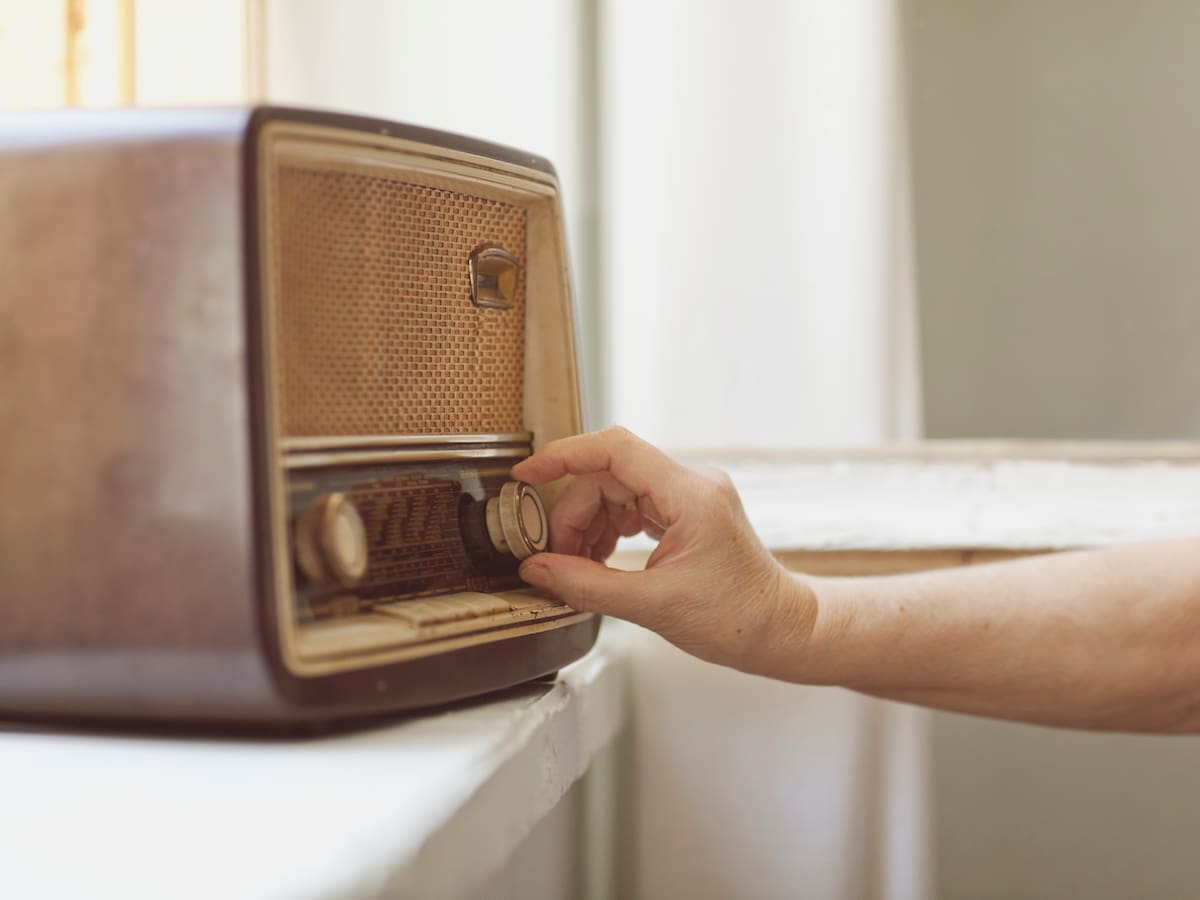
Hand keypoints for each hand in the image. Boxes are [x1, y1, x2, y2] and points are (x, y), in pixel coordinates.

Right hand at [510, 427, 816, 674]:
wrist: (782, 630)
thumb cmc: (737, 620)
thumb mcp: (653, 607)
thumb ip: (587, 585)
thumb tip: (536, 570)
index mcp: (690, 494)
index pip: (615, 449)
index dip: (564, 457)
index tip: (527, 477)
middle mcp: (692, 483)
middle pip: (609, 475)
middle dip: (574, 514)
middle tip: (557, 559)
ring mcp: (692, 495)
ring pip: (618, 490)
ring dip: (589, 524)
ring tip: (579, 567)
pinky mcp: (689, 511)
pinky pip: (634, 505)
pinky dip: (609, 529)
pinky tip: (600, 560)